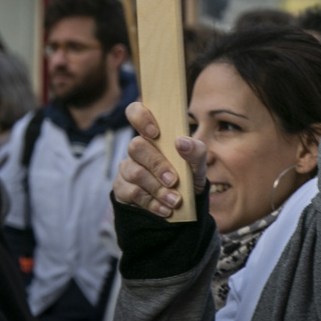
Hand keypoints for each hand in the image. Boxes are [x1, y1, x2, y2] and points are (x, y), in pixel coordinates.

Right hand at [113, 101, 206, 218]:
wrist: (182, 208)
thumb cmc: (188, 177)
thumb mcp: (199, 165)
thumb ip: (196, 151)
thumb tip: (181, 142)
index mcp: (155, 135)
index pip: (136, 112)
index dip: (140, 116)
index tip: (155, 132)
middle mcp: (138, 149)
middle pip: (136, 146)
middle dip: (157, 165)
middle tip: (174, 180)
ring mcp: (127, 168)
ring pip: (135, 173)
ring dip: (158, 189)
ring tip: (175, 200)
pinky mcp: (121, 189)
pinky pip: (131, 193)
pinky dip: (152, 202)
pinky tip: (165, 208)